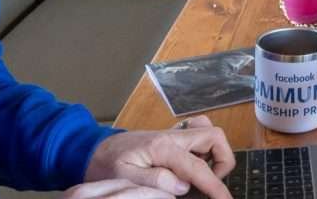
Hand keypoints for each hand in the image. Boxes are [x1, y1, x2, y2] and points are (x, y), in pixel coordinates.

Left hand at [84, 117, 234, 198]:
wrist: (94, 149)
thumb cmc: (107, 164)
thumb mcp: (125, 177)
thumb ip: (155, 180)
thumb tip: (182, 186)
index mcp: (163, 147)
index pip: (198, 167)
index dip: (215, 186)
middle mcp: (173, 136)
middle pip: (214, 137)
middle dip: (222, 162)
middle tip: (210, 184)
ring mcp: (174, 134)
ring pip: (209, 131)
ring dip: (214, 152)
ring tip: (203, 175)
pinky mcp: (172, 136)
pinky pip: (197, 132)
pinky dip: (204, 146)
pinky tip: (194, 163)